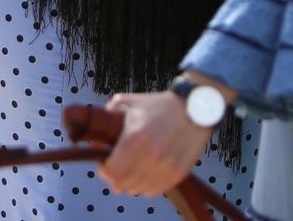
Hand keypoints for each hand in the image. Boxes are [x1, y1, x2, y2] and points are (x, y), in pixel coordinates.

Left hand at [98, 92, 212, 197]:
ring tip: (134, 170)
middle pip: (122, 185)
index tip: (105, 163)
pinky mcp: (178, 173)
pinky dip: (148, 185)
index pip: (111, 171)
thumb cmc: (161, 105)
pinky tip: (148, 173)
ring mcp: (166, 167)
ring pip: (138, 190)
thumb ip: (109, 114)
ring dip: (132, 182)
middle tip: (118, 168)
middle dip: (116, 178)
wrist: (195, 108)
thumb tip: (97, 134)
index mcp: (135, 138)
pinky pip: (155, 191)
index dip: (104, 169)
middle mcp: (151, 156)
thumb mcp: (130, 102)